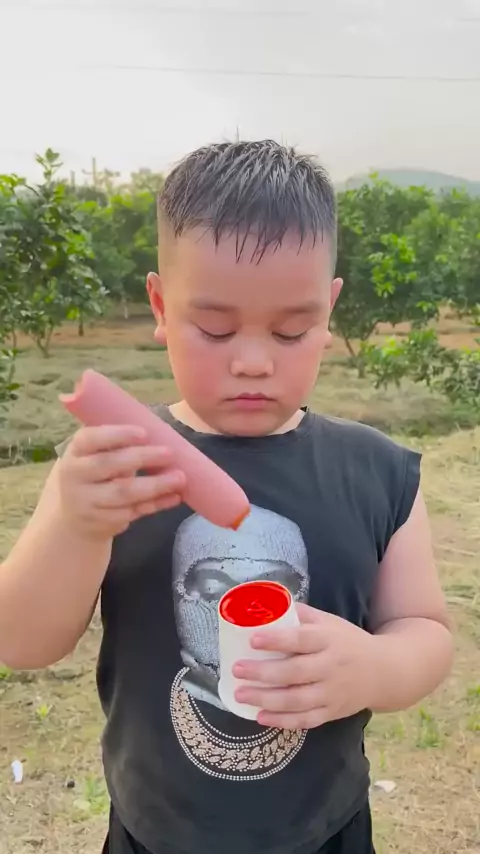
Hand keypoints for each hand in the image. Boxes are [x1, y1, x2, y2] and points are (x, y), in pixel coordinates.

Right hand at [57, 425, 185, 540]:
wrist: (73, 518)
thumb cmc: (94, 474)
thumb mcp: (95, 456)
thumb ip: (118, 446)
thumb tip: (160, 435)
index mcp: (75, 451)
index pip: (91, 439)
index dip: (117, 435)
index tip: (144, 433)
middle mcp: (75, 476)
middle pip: (109, 465)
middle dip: (142, 458)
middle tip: (170, 453)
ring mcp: (87, 502)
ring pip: (123, 493)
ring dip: (155, 485)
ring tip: (180, 478)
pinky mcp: (102, 523)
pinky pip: (133, 512)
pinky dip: (156, 504)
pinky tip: (175, 496)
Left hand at [232, 603, 377, 729]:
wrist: (384, 671)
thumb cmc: (348, 642)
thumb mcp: (330, 622)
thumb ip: (301, 615)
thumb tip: (267, 604)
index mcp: (329, 640)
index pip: (301, 640)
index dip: (277, 640)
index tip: (252, 639)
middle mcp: (331, 667)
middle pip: (294, 672)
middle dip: (263, 673)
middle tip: (237, 670)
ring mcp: (332, 693)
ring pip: (297, 700)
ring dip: (266, 699)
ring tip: (240, 695)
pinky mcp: (332, 713)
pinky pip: (305, 720)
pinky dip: (282, 721)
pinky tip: (260, 717)